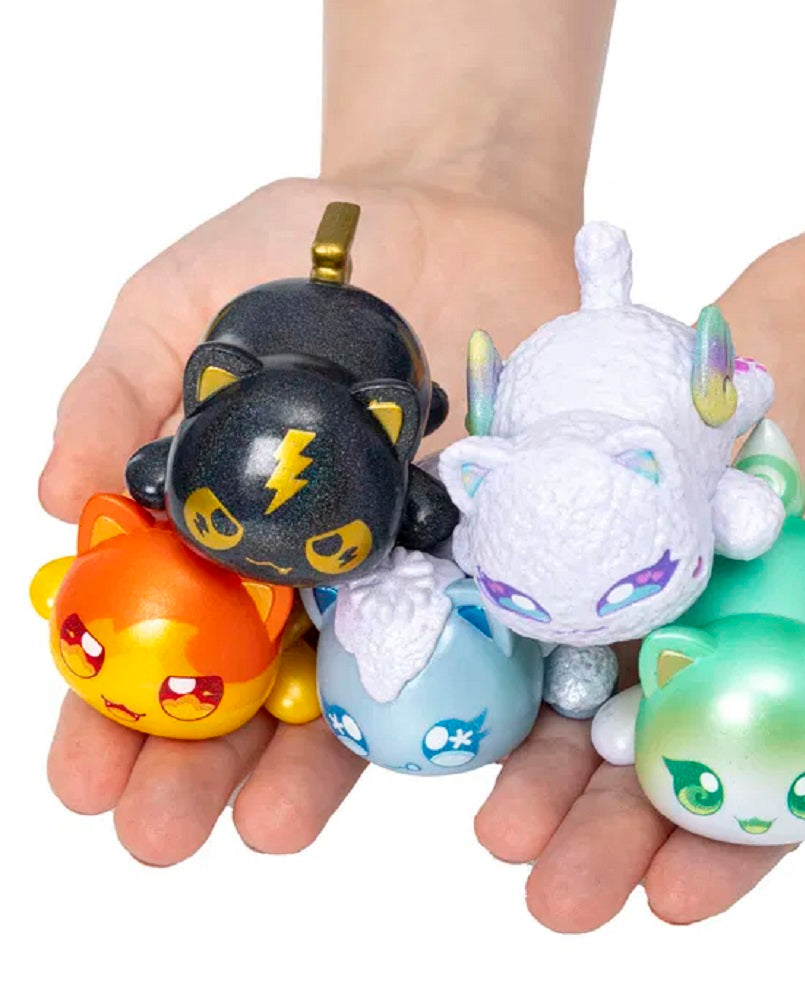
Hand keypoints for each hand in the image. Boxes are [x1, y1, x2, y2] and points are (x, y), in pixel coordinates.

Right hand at [41, 175, 577, 862]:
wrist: (459, 207)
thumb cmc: (308, 249)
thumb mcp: (184, 297)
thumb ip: (117, 390)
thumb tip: (53, 500)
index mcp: (238, 522)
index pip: (167, 634)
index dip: (117, 710)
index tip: (83, 779)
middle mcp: (328, 561)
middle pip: (259, 684)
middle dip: (204, 765)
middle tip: (158, 836)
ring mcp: (423, 560)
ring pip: (367, 683)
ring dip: (315, 766)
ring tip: (268, 831)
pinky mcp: (513, 543)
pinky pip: (493, 632)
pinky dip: (463, 695)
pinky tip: (424, 756)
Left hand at [473, 224, 804, 929]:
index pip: (797, 761)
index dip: (743, 839)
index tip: (674, 903)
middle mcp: (757, 612)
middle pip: (682, 736)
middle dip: (615, 818)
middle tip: (547, 890)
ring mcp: (688, 556)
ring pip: (609, 668)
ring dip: (549, 746)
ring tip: (492, 821)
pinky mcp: (636, 490)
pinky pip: (573, 552)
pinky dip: (523, 607)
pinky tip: (470, 659)